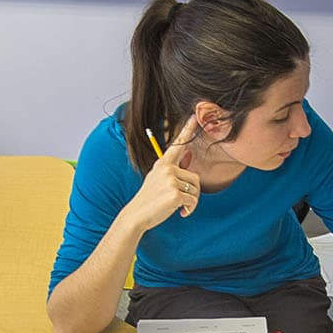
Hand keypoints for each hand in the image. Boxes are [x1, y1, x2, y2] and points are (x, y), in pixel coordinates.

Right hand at [124, 114, 202, 229]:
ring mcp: (170, 180)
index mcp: (163, 163)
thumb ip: (175, 168)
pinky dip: (190, 209)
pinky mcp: (174, 194)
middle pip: (195, 177)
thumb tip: (190, 154)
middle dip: (192, 192)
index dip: (188, 129)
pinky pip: (193, 201)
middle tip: (181, 201)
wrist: (136, 215)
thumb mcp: (159, 179)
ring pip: (196, 190)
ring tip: (179, 207)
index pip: (178, 144)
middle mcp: (166, 168)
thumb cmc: (150, 199)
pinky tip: (180, 213)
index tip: (195, 116)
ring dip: (192, 202)